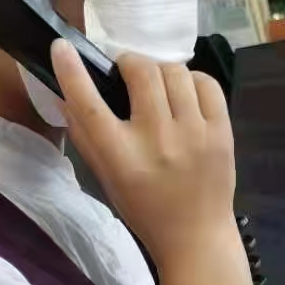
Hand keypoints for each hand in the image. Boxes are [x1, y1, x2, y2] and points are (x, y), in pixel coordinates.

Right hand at [50, 42, 235, 267]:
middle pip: (142, 73)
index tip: (62, 48)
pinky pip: (206, 83)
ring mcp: (194, 134)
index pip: (89, 105)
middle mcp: (157, 141)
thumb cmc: (144, 208)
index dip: (73, 72)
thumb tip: (65, 95)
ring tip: (157, 86)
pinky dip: (191, 80)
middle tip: (127, 73)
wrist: (196, 237)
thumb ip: (86, 136)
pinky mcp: (222, 131)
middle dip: (130, 63)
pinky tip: (184, 94)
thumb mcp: (107, 178)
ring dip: (160, 70)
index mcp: (122, 158)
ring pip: (175, 72)